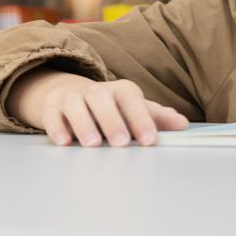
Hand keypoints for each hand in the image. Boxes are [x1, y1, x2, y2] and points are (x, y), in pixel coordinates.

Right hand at [6, 68, 187, 146]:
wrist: (70, 94)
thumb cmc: (111, 107)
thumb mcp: (134, 109)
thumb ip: (156, 117)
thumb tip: (183, 124)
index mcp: (120, 91)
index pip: (132, 99)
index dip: (142, 118)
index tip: (150, 140)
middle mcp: (96, 92)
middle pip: (102, 99)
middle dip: (112, 121)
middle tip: (121, 143)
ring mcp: (72, 99)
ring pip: (75, 105)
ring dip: (84, 123)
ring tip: (92, 144)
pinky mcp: (52, 110)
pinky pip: (52, 116)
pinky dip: (56, 128)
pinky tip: (64, 142)